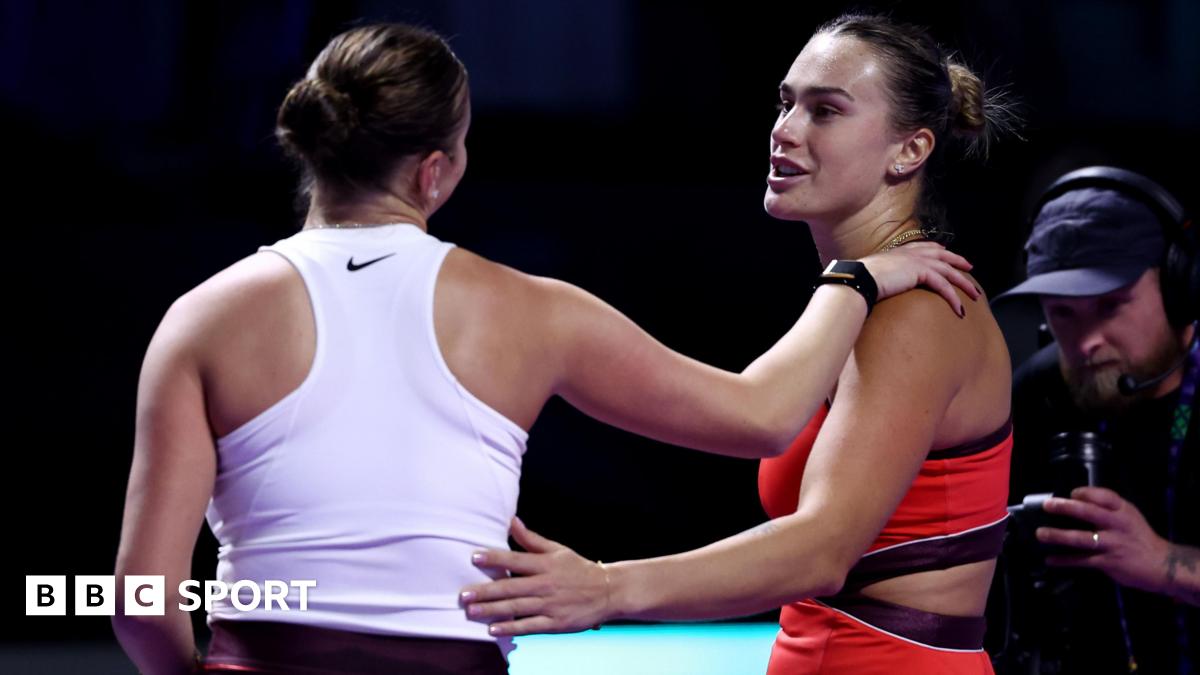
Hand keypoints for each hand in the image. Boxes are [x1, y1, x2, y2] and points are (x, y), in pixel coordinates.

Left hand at [460, 518, 612, 635]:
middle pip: (511, 587)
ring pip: (516, 607)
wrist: (607, 591)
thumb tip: (512, 521)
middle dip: (485, 591)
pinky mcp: (555, 623)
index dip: (495, 558)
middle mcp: (545, 584)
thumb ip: (532, 539)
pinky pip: (530, 626)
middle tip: (463, 594)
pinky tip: (494, 629)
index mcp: (545, 564)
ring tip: (471, 611)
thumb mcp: (557, 550)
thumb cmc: (578, 569)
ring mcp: (550, 605)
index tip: (474, 557)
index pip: (515, 559)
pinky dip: (512, 628)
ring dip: (492, 610)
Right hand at [859, 242, 979, 314]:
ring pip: (949, 271)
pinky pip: (944, 285)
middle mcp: (911, 253)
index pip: (924, 246)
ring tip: (974, 295)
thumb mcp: (873, 273)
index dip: (938, 249)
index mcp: (899, 251)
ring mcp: (917, 261)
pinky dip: (954, 298)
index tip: (946, 252)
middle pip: (942, 256)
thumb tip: (877, 283)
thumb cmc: (860, 279)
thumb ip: (881, 275)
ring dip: (964, 283)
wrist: (860, 279)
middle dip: (958, 262)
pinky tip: (960, 309)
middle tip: (970, 268)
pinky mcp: (922, 273)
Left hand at [1037, 486, 1170, 593]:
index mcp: (1123, 511)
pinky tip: (1050, 560)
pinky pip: (1082, 560)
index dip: (1086, 493)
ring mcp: (1113, 544)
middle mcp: (1118, 525)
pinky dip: (1064, 560)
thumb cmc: (1140, 537)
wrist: (1163, 564)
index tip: (1071, 492)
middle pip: (1089, 513)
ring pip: (1081, 538)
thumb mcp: (1129, 516)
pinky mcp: (1109, 562)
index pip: (1105, 496)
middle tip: (1047, 505)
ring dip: (1058, 536)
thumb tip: (1077, 501)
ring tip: (1041, 534)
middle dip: (1066, 507)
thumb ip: (1109, 509)